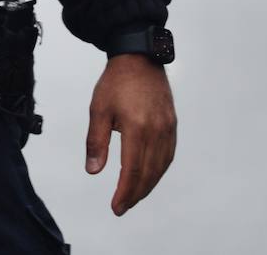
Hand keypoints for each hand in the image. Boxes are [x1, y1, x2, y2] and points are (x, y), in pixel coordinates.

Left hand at [85, 55, 177, 215]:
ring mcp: (168, 129)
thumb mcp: (98, 109)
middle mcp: (157, 132)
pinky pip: (168, 156)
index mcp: (137, 128)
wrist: (139, 59)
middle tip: (122, 207)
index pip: (133, 170)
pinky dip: (158, 171)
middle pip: (149, 174)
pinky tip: (149, 177)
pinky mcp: (172, 125)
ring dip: (148, 186)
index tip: (116, 206)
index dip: (125, 192)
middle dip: (135, 194)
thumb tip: (93, 171)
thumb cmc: (116, 82)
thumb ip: (96, 141)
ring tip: (133, 196)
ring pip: (161, 167)